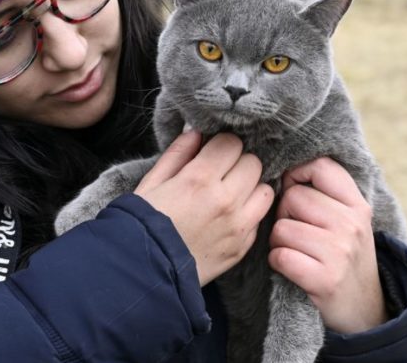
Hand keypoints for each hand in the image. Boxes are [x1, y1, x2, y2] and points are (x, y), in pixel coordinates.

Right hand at [135, 131, 273, 285]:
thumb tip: (197, 132)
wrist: (143, 273)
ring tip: (229, 195)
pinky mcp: (242, 248)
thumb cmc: (141, 225)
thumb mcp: (152, 182)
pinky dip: (248, 214)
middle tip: (220, 173)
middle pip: (253, 163)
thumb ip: (178, 153)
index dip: (220, 145)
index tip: (211, 153)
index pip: (232, 143)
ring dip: (250, 188)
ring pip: (265, 190)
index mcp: (200, 179)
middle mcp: (226, 200)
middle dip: (237, 164)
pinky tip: (227, 218)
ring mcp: (238, 226)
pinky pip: (259, 219)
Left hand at [268, 157, 386, 333]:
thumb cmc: (345, 257)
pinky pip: (280, 256)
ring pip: (281, 227)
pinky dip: (278, 262)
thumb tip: (286, 172)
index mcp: (357, 205)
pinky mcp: (325, 279)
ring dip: (278, 241)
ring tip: (296, 252)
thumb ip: (324, 194)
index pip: (321, 167)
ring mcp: (339, 252)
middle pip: (292, 197)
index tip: (295, 189)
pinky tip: (292, 268)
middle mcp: (351, 225)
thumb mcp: (349, 220)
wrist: (365, 310)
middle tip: (298, 232)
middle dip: (284, 214)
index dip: (298, 173)